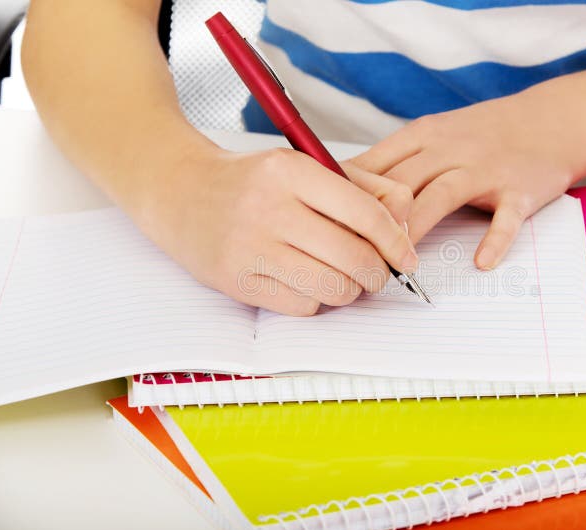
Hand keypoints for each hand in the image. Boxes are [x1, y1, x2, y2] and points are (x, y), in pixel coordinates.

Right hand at [148, 147, 416, 315]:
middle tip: (376, 273)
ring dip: (349, 291)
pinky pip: (303, 306)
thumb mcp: (307, 167)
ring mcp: (249, 247)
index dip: (397, 241)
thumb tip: (406, 218)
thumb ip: (364, 186)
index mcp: (291, 171)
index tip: (406, 257)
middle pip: (354, 257)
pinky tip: (306, 282)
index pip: (365, 212)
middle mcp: (269, 207)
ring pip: (332, 288)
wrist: (179, 191)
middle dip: (377, 273)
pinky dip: (316, 301)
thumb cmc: (254, 182)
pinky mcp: (236, 281)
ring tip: (342, 277)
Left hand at [350, 81, 585, 269]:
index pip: (375, 165)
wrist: (551, 120)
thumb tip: (343, 189)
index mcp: (424, 135)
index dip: (347, 198)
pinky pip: (506, 217)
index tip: (326, 227)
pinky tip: (481, 262)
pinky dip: (495, 240)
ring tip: (399, 264)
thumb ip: (396, 160)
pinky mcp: (520, 189)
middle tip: (352, 257)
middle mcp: (450, 149)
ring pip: (441, 196)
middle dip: (374, 221)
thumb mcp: (435, 134)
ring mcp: (486, 168)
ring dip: (417, 230)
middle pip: (401, 183)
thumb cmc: (483, 134)